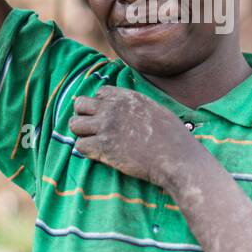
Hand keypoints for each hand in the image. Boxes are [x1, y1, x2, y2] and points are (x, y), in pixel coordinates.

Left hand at [69, 86, 200, 188]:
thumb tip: (131, 110)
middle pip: (80, 104)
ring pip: (75, 125)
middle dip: (84, 116)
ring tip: (95, 143)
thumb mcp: (156, 110)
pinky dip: (87, 151)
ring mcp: (106, 127)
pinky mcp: (103, 148)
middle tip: (95, 130)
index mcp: (128, 97)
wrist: (176, 158)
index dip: (101, 105)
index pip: (100, 93)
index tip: (108, 118)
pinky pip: (80, 145)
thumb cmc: (174, 138)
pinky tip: (100, 155)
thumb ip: (138, 105)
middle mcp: (113, 108)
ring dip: (83, 134)